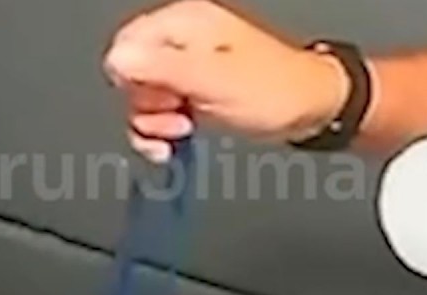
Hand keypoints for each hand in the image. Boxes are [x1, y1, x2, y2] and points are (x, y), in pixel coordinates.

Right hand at [103, 0, 349, 160]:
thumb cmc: (276, 91)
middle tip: (178, 114)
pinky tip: (174, 140)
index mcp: (185, 23)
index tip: (160, 98)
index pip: (125, 47)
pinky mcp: (191, 90)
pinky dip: (159, 130)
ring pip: (140, 97)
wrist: (310, 110)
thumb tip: (116, 61)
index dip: (133, 80)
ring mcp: (185, 66)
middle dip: (145, 104)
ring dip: (153, 122)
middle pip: (129, 73)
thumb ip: (161, 70)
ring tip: (184, 126)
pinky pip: (156, 110)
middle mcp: (181, 40)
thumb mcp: (213, 81)